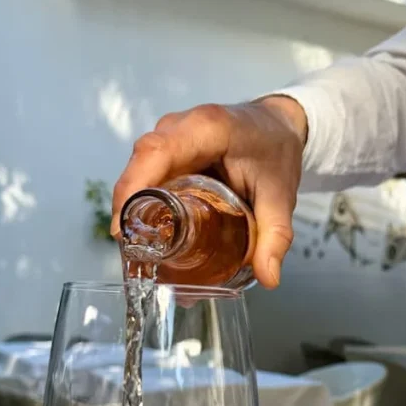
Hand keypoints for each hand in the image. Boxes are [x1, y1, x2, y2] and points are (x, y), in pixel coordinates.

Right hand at [112, 97, 306, 287]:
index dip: (133, 187)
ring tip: (140, 248)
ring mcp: (171, 136)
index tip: (124, 228)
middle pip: (141, 164)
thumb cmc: (277, 151)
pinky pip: (147, 173)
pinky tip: (149, 232)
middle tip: (135, 252)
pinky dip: (143, 202)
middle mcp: (182, 126)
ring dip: (135, 208)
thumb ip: (275, 236)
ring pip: (139, 170)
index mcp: (208, 128)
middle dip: (130, 208)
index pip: (157, 151)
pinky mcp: (169, 150)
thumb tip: (269, 278)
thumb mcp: (281, 196)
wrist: (279, 127)